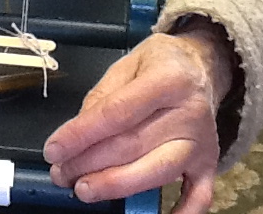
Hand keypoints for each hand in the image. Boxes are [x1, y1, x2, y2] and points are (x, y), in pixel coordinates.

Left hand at [43, 24, 235, 213]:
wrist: (202, 66)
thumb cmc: (159, 64)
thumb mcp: (127, 64)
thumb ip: (103, 96)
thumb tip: (78, 133)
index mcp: (168, 79)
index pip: (117, 113)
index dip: (81, 134)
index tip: (53, 149)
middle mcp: (189, 113)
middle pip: (132, 145)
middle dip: (89, 163)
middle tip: (60, 173)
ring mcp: (201, 142)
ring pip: (156, 172)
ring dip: (115, 185)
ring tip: (83, 189)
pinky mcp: (209, 164)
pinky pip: (199, 196)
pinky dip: (181, 213)